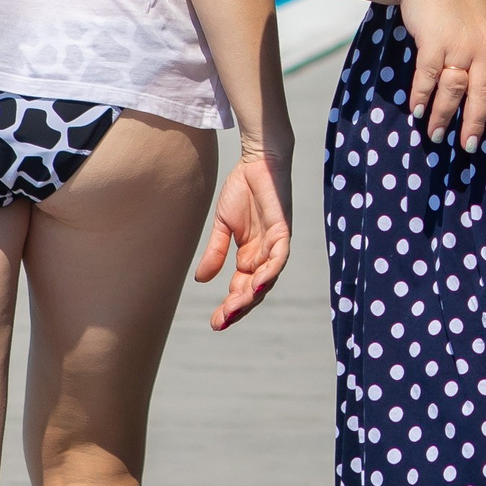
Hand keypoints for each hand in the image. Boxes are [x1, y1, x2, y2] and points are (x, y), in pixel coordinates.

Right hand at [196, 142, 291, 329]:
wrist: (258, 161)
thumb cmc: (244, 191)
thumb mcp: (223, 225)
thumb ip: (215, 252)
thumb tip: (201, 281)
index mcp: (250, 256)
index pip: (242, 288)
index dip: (230, 306)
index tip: (215, 323)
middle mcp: (265, 255)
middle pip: (254, 289)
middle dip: (238, 307)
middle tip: (220, 322)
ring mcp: (276, 244)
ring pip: (267, 278)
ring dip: (251, 295)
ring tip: (234, 309)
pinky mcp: (283, 230)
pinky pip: (280, 256)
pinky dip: (270, 271)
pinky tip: (257, 284)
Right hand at [401, 0, 485, 151]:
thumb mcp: (482, 23)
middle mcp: (483, 47)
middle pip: (483, 92)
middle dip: (476, 122)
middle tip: (469, 146)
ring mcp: (459, 45)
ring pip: (455, 89)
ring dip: (444, 115)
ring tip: (437, 136)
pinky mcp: (434, 42)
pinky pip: (428, 77)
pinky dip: (422, 96)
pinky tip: (418, 110)